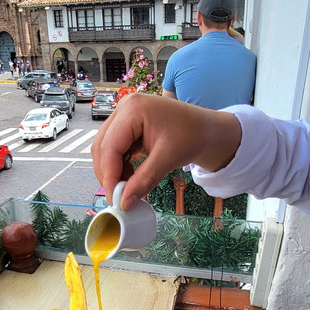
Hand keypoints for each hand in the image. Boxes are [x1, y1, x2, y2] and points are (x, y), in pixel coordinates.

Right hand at [91, 94, 240, 209]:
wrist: (207, 129)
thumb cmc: (193, 135)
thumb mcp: (168, 158)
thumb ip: (144, 180)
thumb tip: (124, 202)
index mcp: (133, 108)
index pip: (110, 146)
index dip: (109, 174)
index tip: (114, 197)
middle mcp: (124, 107)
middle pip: (103, 146)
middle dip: (108, 173)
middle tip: (118, 197)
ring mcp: (124, 114)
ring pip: (106, 147)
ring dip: (113, 170)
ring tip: (127, 187)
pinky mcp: (127, 123)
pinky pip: (114, 146)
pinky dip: (119, 164)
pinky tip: (130, 176)